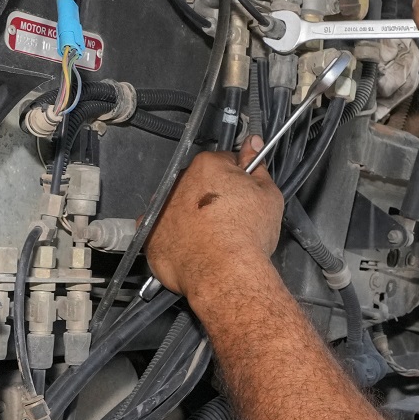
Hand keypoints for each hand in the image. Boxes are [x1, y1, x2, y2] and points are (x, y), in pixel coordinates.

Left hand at [146, 139, 284, 299]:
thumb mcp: (268, 194)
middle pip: (198, 183)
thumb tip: (253, 145)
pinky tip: (193, 247)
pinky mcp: (150, 236)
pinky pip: (161, 232)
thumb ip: (257, 165)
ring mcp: (161, 210)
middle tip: (231, 218)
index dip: (236, 179)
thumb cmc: (247, 236)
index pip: (223, 162)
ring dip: (191, 215)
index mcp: (207, 166)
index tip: (242, 193)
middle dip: (212, 197)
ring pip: (178, 206)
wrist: (226, 273)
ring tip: (212, 237)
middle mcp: (178, 182)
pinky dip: (173, 238)